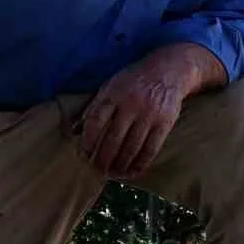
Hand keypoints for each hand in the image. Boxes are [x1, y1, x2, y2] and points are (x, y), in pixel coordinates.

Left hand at [77, 63, 185, 178]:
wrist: (169, 69)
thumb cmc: (134, 80)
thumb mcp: (110, 86)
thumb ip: (93, 107)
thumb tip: (74, 130)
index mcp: (114, 94)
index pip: (96, 121)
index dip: (88, 141)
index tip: (83, 154)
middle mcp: (131, 104)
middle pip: (113, 139)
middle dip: (103, 159)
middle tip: (97, 170)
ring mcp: (149, 114)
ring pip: (132, 147)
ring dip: (120, 165)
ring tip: (113, 174)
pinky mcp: (164, 123)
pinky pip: (151, 149)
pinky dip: (141, 163)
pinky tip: (133, 171)